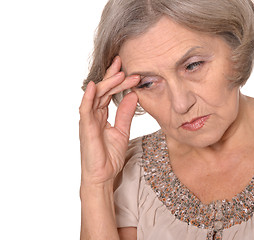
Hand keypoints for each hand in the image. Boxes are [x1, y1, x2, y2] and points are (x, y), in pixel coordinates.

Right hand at [79, 56, 139, 185]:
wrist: (103, 176)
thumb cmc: (109, 156)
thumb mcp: (122, 131)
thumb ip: (125, 114)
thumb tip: (133, 96)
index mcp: (101, 115)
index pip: (110, 93)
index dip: (118, 81)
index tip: (131, 71)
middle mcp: (93, 114)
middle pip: (103, 90)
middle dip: (114, 76)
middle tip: (124, 64)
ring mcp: (88, 120)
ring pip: (96, 96)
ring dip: (107, 83)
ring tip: (120, 72)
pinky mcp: (86, 128)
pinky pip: (85, 109)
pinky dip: (89, 97)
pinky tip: (95, 86)